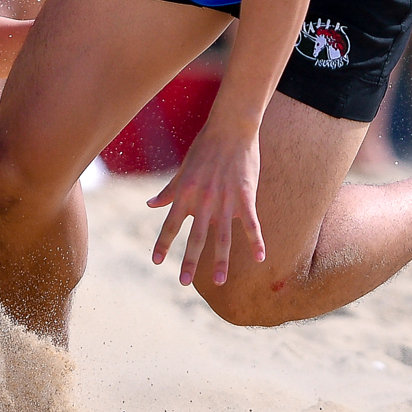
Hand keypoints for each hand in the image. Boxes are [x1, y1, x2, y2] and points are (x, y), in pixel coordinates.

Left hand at [146, 114, 265, 286]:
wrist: (230, 129)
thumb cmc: (204, 148)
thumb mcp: (183, 171)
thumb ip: (169, 191)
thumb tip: (150, 205)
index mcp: (186, 194)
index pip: (170, 224)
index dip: (163, 243)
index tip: (157, 262)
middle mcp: (204, 200)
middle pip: (195, 237)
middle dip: (189, 261)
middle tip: (183, 282)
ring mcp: (226, 200)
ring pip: (223, 236)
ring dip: (221, 260)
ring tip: (219, 281)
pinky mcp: (246, 196)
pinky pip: (252, 224)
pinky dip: (256, 241)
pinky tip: (261, 258)